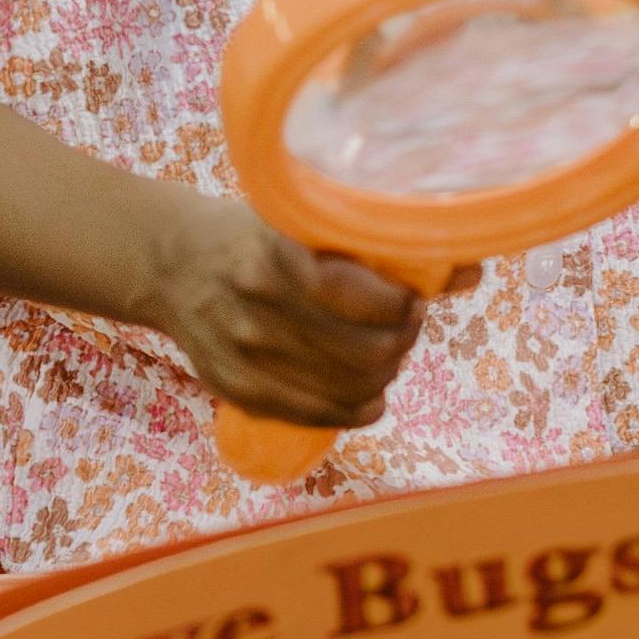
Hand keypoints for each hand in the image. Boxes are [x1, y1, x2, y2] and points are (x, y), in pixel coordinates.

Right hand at [147, 194, 439, 433]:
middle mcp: (258, 305)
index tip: (415, 302)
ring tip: (387, 358)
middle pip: (364, 351)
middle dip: (400, 345)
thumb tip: (468, 270)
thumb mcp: (302, 223)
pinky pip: (312, 414)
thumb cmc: (252, 237)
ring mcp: (245, 352)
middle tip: (406, 331)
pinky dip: (355, 412)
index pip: (366, 300)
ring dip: (381, 377)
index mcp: (279, 255)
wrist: (170, 262)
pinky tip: (372, 402)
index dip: (404, 309)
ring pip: (345, 388)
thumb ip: (376, 245)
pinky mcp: (237, 387)